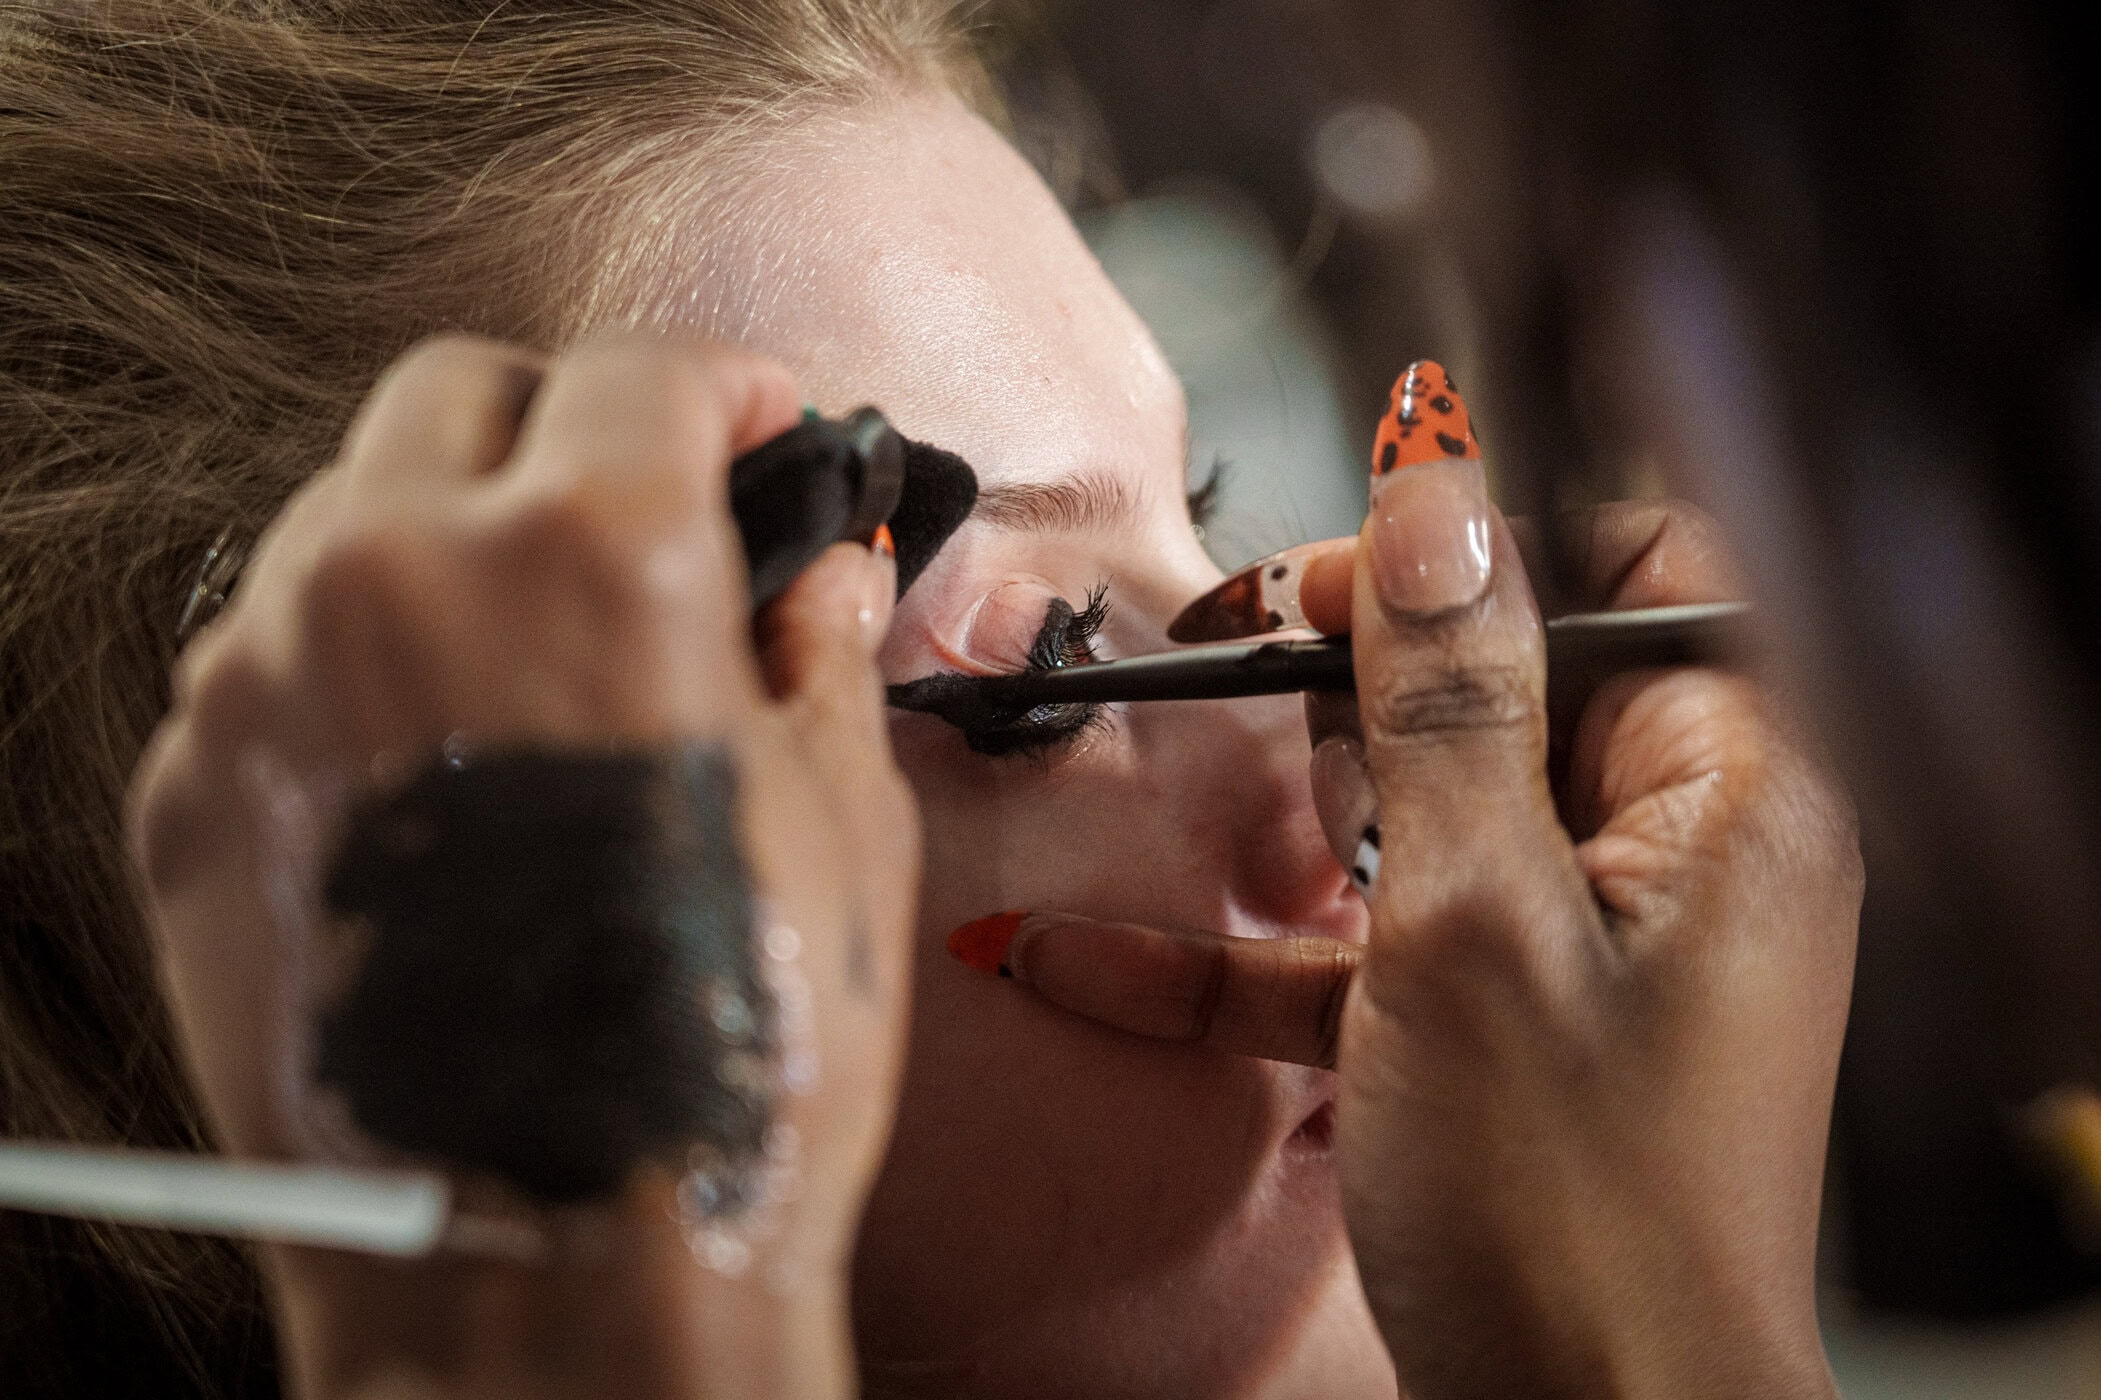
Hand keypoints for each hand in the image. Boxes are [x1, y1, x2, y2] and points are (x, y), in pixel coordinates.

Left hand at [127, 335, 919, 1399]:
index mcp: (591, 558)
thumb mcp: (838, 825)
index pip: (645, 372)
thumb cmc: (722, 1063)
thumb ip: (820, 654)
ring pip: (344, 522)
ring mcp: (264, 687)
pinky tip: (447, 774)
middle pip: (460, 398)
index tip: (756, 425)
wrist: (550, 1274)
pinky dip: (358, 673)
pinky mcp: (191, 798)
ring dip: (448, 544)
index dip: (727, 388)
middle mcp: (398, 581)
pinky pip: (268, 666)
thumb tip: (822, 580)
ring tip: (540, 660)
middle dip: (565, 428)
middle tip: (642, 512)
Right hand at [994, 495, 1858, 1397]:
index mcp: (1726, 794)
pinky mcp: (1493, 1024)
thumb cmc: (1578, 1219)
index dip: (1487, 548)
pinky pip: (1360, 947)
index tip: (1351, 568)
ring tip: (1191, 782)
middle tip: (1240, 657)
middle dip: (1360, 681)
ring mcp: (1577, 942)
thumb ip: (1452, 699)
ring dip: (1293, 811)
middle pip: (1506, 683)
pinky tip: (1084, 959)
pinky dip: (1244, 951)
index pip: (1633, 573)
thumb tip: (1435, 499)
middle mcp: (1669, 852)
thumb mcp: (1479, 917)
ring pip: (1418, 811)